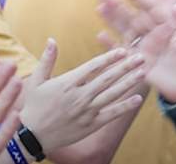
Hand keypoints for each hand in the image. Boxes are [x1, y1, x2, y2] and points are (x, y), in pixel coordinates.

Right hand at [19, 39, 145, 150]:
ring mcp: (86, 111)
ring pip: (111, 94)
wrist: (32, 136)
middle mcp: (79, 96)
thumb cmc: (34, 106)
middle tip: (141, 57)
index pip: (93, 67)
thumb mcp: (37, 81)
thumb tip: (52, 39)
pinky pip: (111, 114)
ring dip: (128, 83)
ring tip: (142, 73)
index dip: (109, 58)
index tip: (123, 51)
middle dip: (125, 67)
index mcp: (68, 83)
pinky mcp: (90, 125)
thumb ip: (47, 60)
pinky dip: (125, 107)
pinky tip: (138, 99)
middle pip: (107, 78)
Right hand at [98, 0, 175, 103]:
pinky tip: (101, 35)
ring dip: (112, 20)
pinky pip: (123, 51)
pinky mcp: (138, 61)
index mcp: (166, 25)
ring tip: (99, 8)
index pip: (149, 7)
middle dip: (118, 5)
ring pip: (125, 30)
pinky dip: (111, 45)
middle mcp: (152, 33)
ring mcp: (144, 47)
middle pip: (132, 16)